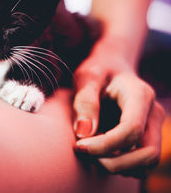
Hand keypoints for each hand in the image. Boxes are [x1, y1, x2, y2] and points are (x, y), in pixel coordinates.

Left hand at [72, 42, 164, 176]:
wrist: (111, 68)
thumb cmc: (97, 71)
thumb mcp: (86, 77)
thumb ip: (85, 101)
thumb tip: (83, 132)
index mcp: (140, 95)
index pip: (131, 130)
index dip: (105, 145)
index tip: (80, 146)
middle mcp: (153, 113)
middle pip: (148, 153)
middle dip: (115, 162)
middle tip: (85, 154)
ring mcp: (154, 127)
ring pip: (147, 163)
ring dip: (118, 167)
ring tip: (90, 153)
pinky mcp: (148, 138)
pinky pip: (141, 164)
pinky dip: (121, 166)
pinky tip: (100, 154)